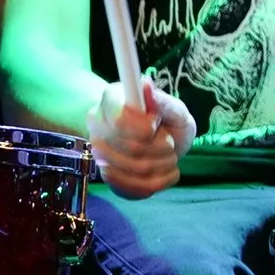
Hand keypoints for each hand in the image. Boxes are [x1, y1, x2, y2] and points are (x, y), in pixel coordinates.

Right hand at [87, 76, 194, 198]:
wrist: (165, 141)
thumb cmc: (169, 121)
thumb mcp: (175, 109)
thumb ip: (162, 101)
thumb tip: (146, 85)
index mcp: (110, 100)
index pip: (119, 122)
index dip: (144, 128)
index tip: (156, 124)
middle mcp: (98, 127)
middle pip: (128, 149)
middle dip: (160, 148)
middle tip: (169, 142)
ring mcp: (100, 154)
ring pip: (132, 170)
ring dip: (161, 165)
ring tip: (170, 156)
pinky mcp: (109, 178)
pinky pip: (131, 189)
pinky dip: (157, 182)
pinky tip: (166, 171)